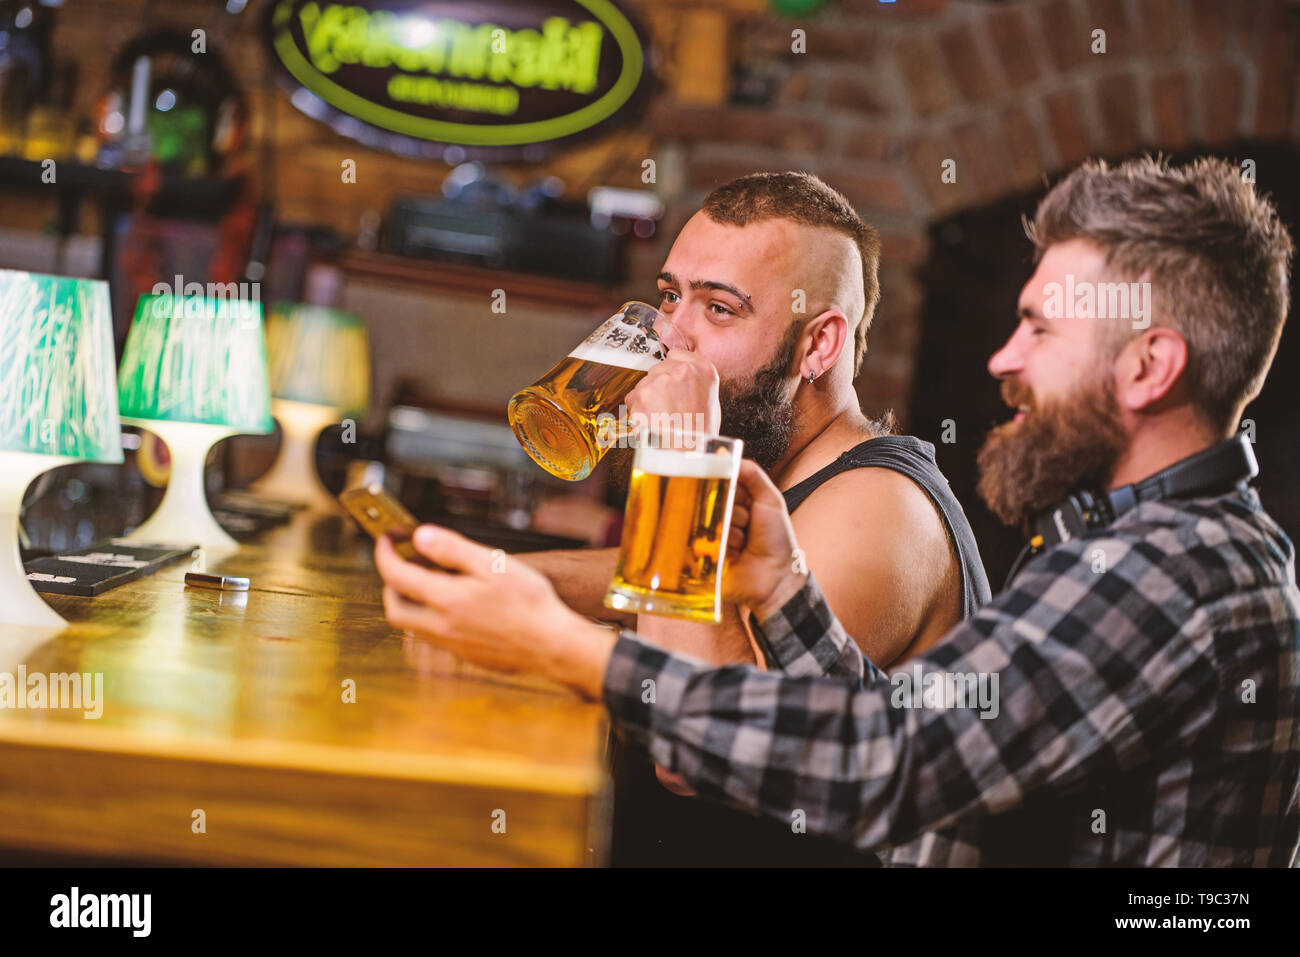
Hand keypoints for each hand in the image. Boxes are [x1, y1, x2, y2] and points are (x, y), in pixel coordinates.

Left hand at [375, 526, 617, 697]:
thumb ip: (452, 549)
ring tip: (432, 582)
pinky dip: (433, 618)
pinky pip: (435, 637)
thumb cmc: (529, 603)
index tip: (387, 540)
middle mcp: (441, 627)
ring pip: (413, 627)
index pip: (396, 576)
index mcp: (445, 600)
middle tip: (402, 565)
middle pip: (395, 609)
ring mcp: (453, 645)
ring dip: (411, 603)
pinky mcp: (467, 656)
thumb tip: (420, 537)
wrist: (553, 646)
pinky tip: (458, 606)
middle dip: (390, 585)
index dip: (385, 554)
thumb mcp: (493, 564)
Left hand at [624, 349, 720, 435]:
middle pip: (658, 369)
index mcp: (703, 369)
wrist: (687, 456)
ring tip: (661, 419)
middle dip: (658, 386)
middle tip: (667, 408)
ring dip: (647, 399)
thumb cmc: (700, 435)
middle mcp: (682, 370)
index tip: (672, 382)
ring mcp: (660, 380)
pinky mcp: (642, 394)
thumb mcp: (710, 401)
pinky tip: (651, 422)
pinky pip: (633, 398)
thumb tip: (680, 381)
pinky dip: (637, 411)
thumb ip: (695, 383)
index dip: (671, 371)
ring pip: (644, 384)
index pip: (676, 355)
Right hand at [722, 460, 807, 621]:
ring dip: (731, 532)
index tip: (735, 495)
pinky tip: (736, 555)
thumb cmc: (778, 540)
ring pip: (711, 522)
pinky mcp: (707, 555)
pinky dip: (723, 547)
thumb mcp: (770, 500)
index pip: (722, 484)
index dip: (729, 488)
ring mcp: (716, 536)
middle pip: (715, 501)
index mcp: (740, 503)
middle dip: (733, 512)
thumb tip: (730, 456)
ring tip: (744, 543)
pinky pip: (705, 542)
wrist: (776, 579)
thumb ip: (753, 475)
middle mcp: (726, 518)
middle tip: (748, 522)